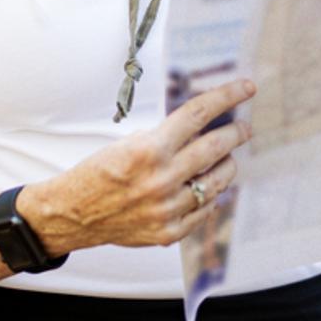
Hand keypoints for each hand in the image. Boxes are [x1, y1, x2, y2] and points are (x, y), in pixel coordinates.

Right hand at [21, 79, 254, 252]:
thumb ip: (165, 137)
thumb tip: (202, 125)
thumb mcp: (128, 142)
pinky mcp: (169, 232)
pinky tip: (207, 186)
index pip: (198, 114)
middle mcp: (161, 178)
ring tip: (227, 158)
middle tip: (244, 127)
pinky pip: (205, 209)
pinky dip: (210, 195)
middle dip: (236, 133)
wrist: (74, 213)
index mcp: (149, 149)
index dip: (227, 96)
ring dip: (227, 165)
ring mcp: (167, 208)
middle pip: (216, 147)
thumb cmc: (99, 172)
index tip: (246, 88)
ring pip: (217, 181)